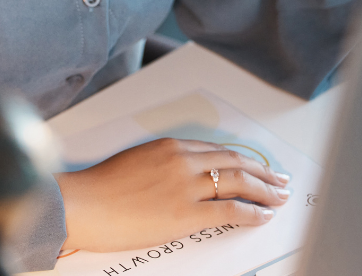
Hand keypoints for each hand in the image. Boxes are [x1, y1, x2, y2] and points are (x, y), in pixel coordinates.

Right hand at [55, 138, 291, 252]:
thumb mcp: (136, 163)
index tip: (256, 166)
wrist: (81, 204)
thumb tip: (183, 179)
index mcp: (171, 147)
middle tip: (279, 180)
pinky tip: (263, 215)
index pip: (218, 151)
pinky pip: (229, 210)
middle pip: (235, 162)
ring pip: (238, 182)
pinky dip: (251, 212)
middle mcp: (183, 160)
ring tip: (279, 197)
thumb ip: (164, 166)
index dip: (242, 159)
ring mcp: (186, 186)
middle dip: (262, 172)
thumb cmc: (99, 189)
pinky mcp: (185, 213)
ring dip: (264, 190)